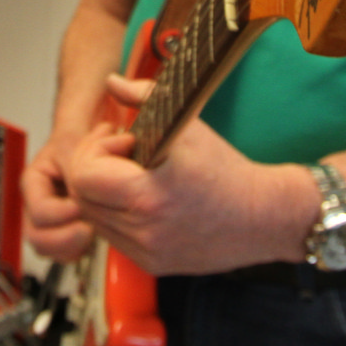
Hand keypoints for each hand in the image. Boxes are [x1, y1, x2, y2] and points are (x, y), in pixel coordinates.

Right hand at [23, 134, 94, 262]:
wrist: (88, 142)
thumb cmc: (76, 140)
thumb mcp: (73, 146)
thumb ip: (76, 168)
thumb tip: (82, 191)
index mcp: (34, 182)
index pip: (37, 210)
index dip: (58, 213)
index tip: (78, 208)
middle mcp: (38, 205)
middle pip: (36, 236)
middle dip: (62, 239)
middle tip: (87, 229)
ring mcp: (51, 221)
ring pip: (49, 249)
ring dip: (71, 247)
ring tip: (91, 233)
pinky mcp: (67, 230)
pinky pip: (65, 253)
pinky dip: (79, 251)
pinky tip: (92, 239)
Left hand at [65, 75, 313, 275]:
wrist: (263, 217)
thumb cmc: (227, 170)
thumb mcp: (187, 125)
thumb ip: (145, 97)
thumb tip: (113, 82)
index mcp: (149, 197)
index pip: (83, 177)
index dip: (94, 152)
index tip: (122, 140)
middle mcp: (144, 230)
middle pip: (82, 198)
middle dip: (93, 168)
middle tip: (119, 151)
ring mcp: (146, 252)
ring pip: (94, 219)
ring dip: (102, 193)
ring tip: (130, 173)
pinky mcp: (152, 264)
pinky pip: (113, 237)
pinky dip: (117, 214)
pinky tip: (141, 197)